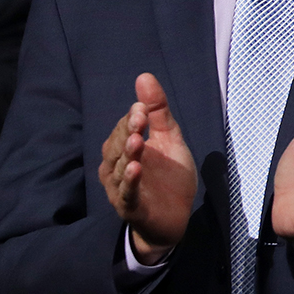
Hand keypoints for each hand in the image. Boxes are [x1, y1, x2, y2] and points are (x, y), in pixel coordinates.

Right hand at [98, 73, 195, 262]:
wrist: (175, 218)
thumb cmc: (168, 177)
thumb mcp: (169, 139)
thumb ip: (158, 111)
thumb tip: (144, 76)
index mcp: (125, 149)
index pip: (124, 128)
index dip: (133, 118)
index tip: (142, 107)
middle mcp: (117, 167)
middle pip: (117, 146)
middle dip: (127, 132)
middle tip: (139, 119)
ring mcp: (121, 188)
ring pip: (120, 168)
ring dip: (128, 154)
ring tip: (137, 141)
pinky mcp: (131, 206)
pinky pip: (128, 193)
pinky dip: (130, 181)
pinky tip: (136, 169)